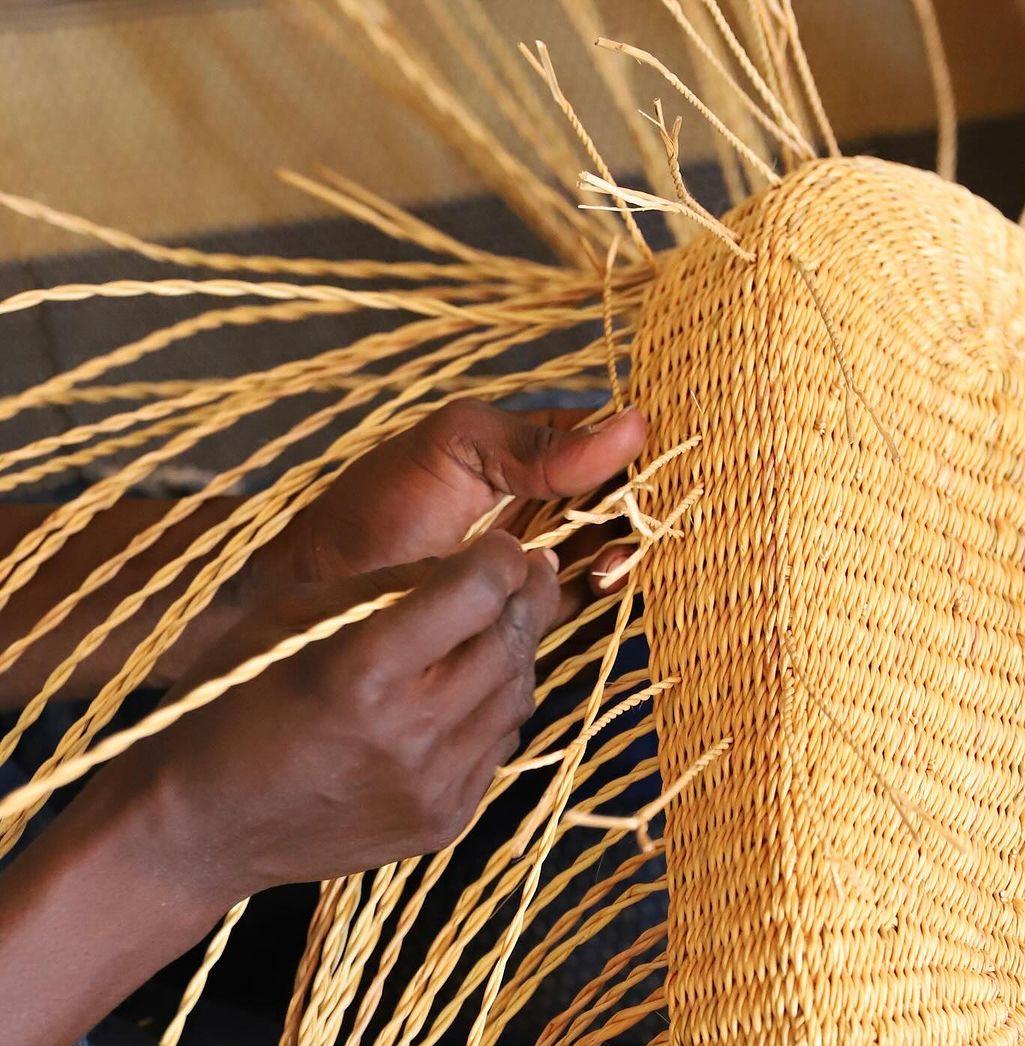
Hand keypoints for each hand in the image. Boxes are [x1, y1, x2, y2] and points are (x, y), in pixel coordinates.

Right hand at [89, 532, 557, 899]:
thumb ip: (386, 586)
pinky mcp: (442, 822)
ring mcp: (432, 787)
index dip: (501, 557)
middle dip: (530, 594)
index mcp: (361, 670)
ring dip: (517, 649)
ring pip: (518, 695)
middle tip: (534, 568)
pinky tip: (472, 684)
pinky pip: (498, 745)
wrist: (198, 828)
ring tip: (502, 622)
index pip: (476, 594)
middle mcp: (408, 733)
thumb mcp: (293, 616)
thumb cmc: (232, 701)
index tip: (503, 543)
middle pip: (511, 643)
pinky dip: (495, 704)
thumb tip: (464, 565)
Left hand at [257, 401, 645, 583]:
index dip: (639, 450)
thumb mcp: (456, 449)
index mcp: (529, 448)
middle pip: (619, 496)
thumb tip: (635, 424)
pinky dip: (599, 590)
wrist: (328, 589)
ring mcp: (539, 551)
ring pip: (610, 545)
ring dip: (621, 551)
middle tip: (626, 524)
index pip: (608, 439)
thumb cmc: (378, 505)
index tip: (656, 467)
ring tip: (605, 562)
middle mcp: (543, 497)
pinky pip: (583, 594)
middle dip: (636, 508)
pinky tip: (594, 586)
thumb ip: (538, 444)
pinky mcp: (529, 603)